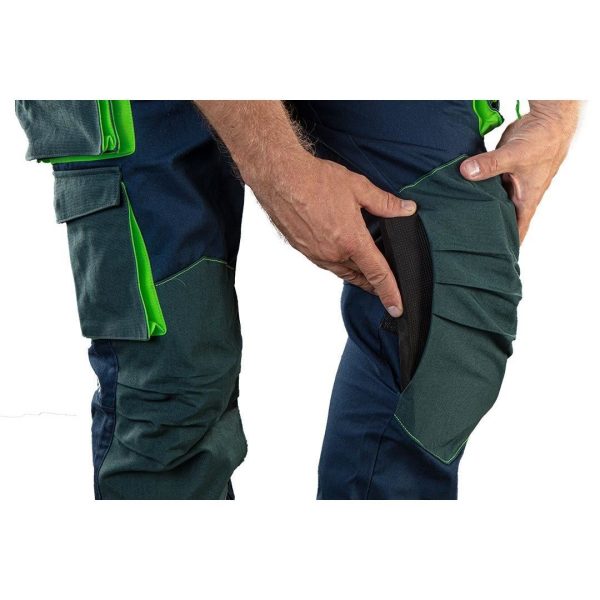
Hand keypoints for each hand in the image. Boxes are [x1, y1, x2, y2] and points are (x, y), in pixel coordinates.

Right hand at [246, 149, 415, 316]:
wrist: (280, 178)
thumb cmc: (315, 180)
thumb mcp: (358, 187)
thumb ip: (385, 203)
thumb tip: (407, 209)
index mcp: (351, 241)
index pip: (378, 274)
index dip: (390, 293)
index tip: (397, 308)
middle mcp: (333, 253)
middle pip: (360, 277)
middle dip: (374, 284)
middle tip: (385, 287)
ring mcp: (316, 254)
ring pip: (342, 272)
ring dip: (356, 275)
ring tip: (366, 274)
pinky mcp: (303, 249)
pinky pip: (326, 264)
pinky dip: (339, 265)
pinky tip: (342, 256)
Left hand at [460, 101, 579, 241]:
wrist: (548, 118)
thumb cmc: (542, 141)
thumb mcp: (514, 155)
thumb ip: (489, 164)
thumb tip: (465, 172)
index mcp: (527, 199)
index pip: (517, 229)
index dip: (507, 245)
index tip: (494, 259)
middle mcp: (518, 195)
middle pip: (501, 218)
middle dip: (487, 229)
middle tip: (466, 243)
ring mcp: (510, 183)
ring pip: (492, 201)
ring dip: (479, 208)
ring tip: (458, 222)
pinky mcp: (502, 170)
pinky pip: (487, 184)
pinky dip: (476, 189)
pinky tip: (460, 194)